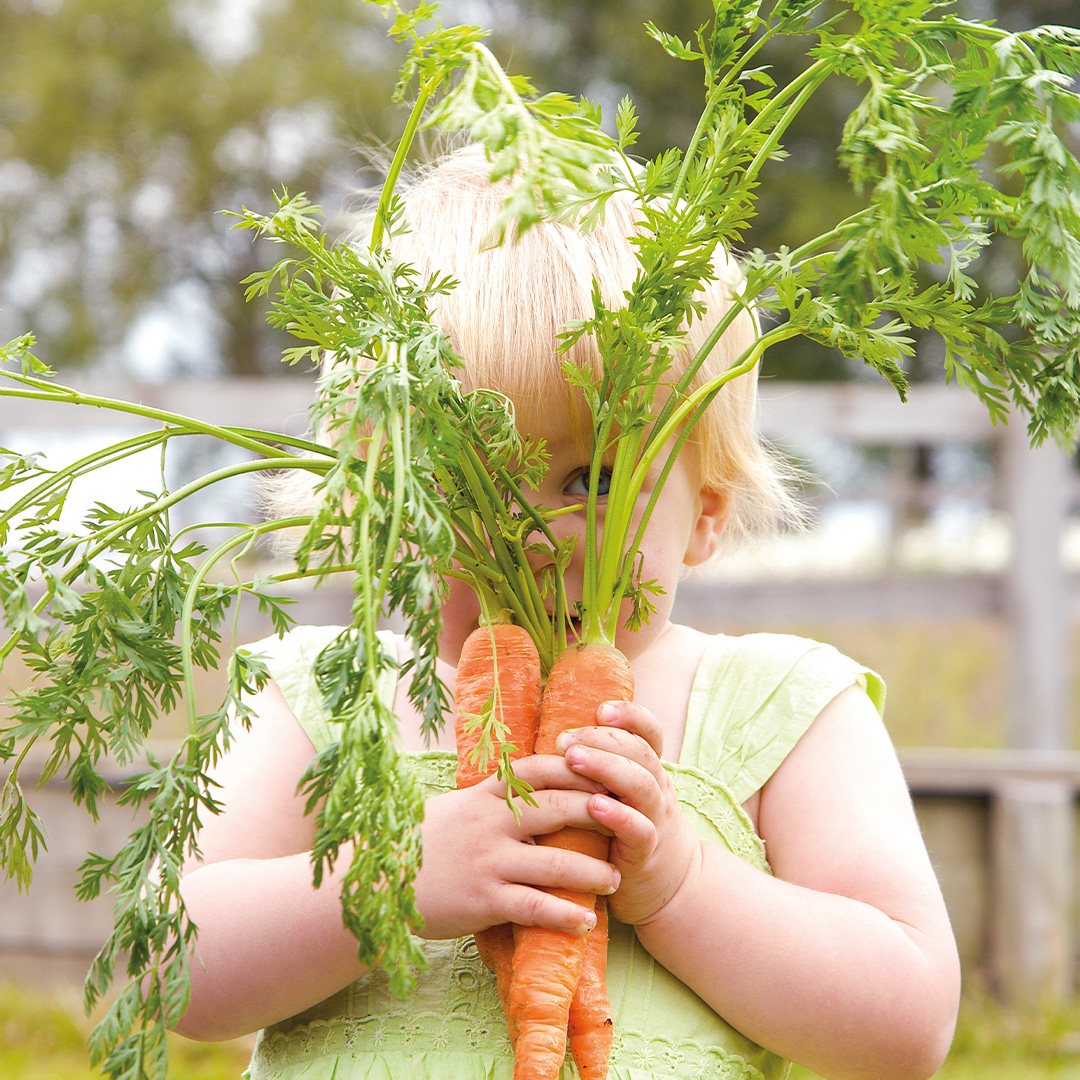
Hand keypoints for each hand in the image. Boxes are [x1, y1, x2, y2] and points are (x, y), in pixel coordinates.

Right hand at [412, 754, 619, 940]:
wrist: (375, 881)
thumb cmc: (417, 843)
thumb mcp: (454, 808)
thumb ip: (491, 798)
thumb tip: (528, 786)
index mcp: (484, 794)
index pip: (541, 770)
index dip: (578, 769)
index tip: (608, 773)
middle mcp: (490, 822)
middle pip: (559, 808)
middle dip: (599, 814)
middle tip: (628, 823)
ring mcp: (488, 861)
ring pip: (556, 861)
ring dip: (593, 871)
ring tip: (615, 878)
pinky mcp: (483, 900)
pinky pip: (535, 906)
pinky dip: (566, 914)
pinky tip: (585, 921)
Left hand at [556, 700, 700, 926]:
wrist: (664, 886)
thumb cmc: (624, 830)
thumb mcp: (620, 793)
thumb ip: (598, 767)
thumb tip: (549, 733)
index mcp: (647, 769)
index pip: (649, 732)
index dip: (630, 715)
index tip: (601, 708)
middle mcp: (656, 788)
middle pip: (639, 752)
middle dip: (601, 739)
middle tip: (565, 739)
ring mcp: (655, 819)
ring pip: (641, 784)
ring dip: (606, 768)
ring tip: (574, 760)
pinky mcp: (647, 853)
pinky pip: (640, 830)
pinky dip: (619, 816)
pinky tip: (594, 806)